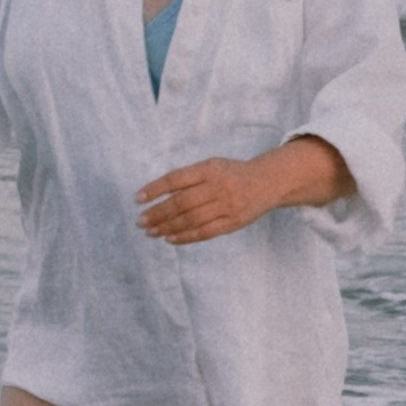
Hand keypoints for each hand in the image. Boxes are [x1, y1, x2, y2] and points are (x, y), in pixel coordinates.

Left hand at [137, 153, 279, 244]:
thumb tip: (156, 195)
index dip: (155, 189)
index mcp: (210, 169)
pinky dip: (185, 236)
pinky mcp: (234, 222)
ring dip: (167, 227)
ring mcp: (227, 205)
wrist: (268, 182)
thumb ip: (189, 177)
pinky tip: (170, 238)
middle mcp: (218, 186)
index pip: (176, 179)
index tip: (138, 198)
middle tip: (140, 221)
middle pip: (182, 202)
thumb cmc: (232, 174)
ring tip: (151, 232)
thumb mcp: (212, 166)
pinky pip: (205, 232)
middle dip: (158, 213)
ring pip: (191, 219)